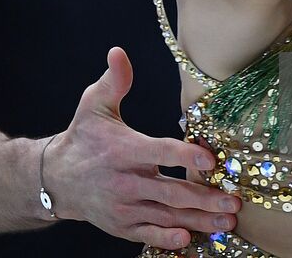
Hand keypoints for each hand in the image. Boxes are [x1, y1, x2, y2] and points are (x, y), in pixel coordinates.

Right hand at [43, 47, 239, 249]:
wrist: (57, 178)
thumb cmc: (83, 137)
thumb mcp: (94, 104)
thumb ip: (114, 81)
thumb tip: (119, 52)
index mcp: (124, 150)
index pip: (159, 152)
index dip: (186, 155)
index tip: (212, 160)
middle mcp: (125, 181)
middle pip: (170, 192)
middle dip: (205, 198)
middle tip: (234, 202)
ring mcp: (124, 207)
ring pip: (166, 216)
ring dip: (199, 221)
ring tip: (227, 222)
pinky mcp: (122, 225)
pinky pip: (148, 234)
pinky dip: (168, 239)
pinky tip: (188, 239)